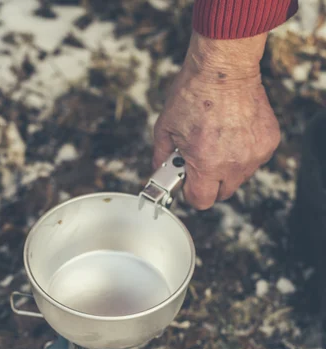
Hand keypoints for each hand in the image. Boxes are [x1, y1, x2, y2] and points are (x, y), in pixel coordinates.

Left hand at [153, 32, 280, 209]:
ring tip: (219, 140)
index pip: (201, 202)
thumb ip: (161, 158)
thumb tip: (159, 174)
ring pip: (239, 178)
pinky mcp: (269, 143)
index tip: (188, 183)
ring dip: (227, 168)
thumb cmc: (193, 93)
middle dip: (209, 183)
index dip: (191, 194)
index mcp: (206, 164)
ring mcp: (254, 155)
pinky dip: (244, 152)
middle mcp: (233, 164)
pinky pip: (254, 160)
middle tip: (201, 160)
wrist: (224, 66)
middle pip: (221, 194)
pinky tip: (234, 131)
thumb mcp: (165, 128)